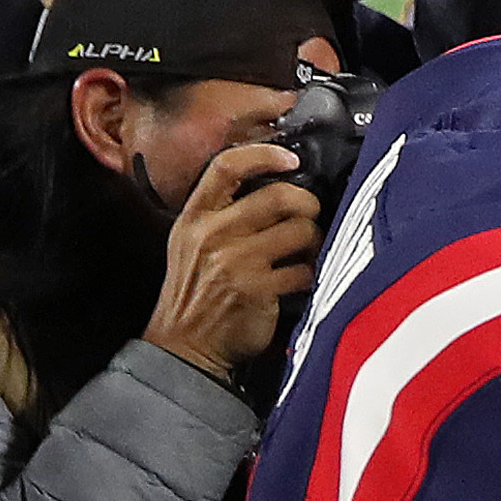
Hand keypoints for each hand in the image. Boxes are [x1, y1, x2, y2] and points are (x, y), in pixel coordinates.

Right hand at [144, 141, 319, 380]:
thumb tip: (275, 186)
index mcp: (195, 217)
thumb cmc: (196, 291)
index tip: (290, 158)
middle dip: (308, 203)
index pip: (226, 167)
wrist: (185, 345)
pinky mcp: (258, 290)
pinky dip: (312, 273)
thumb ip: (221, 213)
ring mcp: (236, 262)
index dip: (263, 154)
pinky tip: (304, 278)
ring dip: (315, 239)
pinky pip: (304, 270)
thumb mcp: (190, 243)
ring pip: (300, 231)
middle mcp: (213, 234)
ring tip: (310, 250)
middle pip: (279, 196)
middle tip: (312, 214)